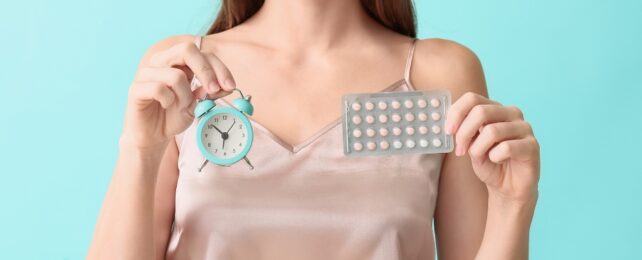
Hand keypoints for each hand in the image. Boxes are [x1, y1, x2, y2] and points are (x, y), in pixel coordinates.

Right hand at [120, 40, 236, 149]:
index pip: (203, 54)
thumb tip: (227, 86)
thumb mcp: (198, 104)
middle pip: (187, 50)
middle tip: (213, 91)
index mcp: (178, 62)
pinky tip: (165, 106)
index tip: (230, 86)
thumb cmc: (173, 116)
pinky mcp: (135, 88)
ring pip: (175, 75)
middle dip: (206, 71)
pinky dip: (168, 100)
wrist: (153, 136)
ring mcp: (146, 73)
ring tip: (180, 106)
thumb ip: (211, 92)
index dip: (219, 68)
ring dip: (185, 95)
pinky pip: (158, 88)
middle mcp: (161, 62)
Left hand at [445, 92, 539, 203]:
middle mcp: (512, 113)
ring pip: (492, 131)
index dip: (456, 113)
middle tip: (460, 150)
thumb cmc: (490, 163)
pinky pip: (506, 147)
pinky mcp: (533, 145)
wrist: (508, 187)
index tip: (448, 131)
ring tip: (479, 157)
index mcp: (495, 109)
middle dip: (464, 133)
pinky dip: (495, 156)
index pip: (473, 99)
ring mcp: (524, 128)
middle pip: (481, 112)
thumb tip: (451, 123)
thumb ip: (464, 131)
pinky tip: (498, 160)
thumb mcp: (471, 145)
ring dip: (478, 148)